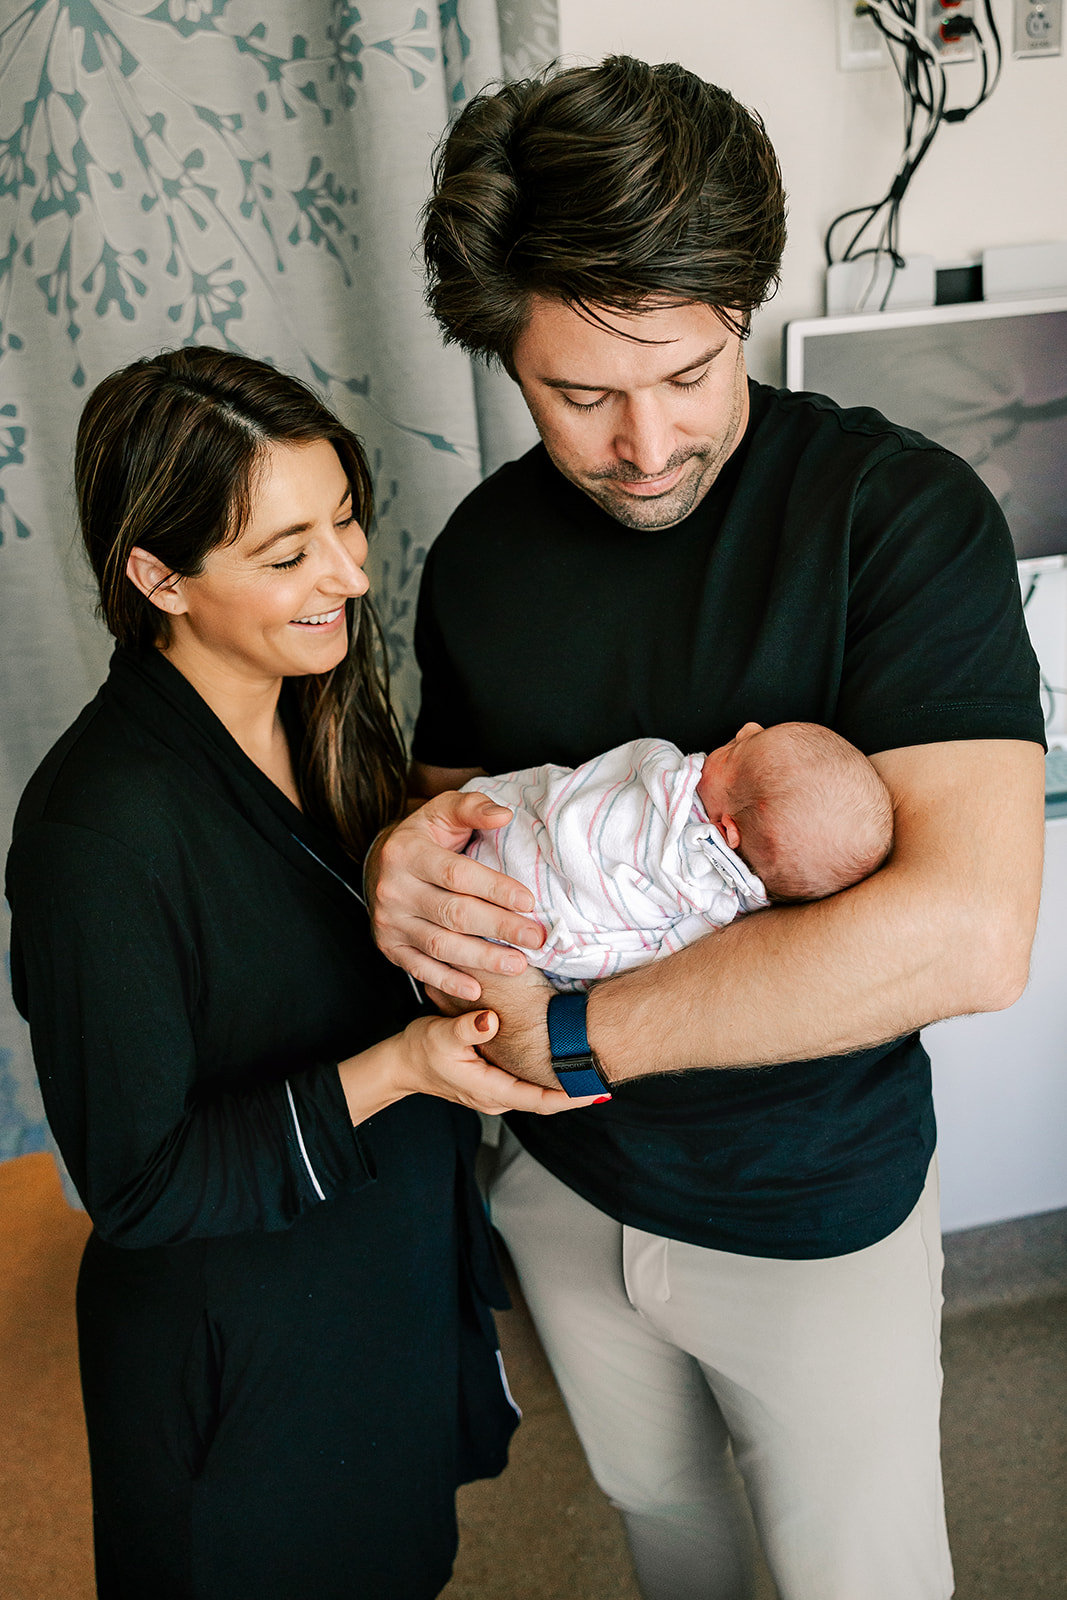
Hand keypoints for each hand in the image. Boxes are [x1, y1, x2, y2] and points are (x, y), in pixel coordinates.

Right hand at [365, 791, 544, 1000]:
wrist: (379, 864)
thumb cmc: (424, 837)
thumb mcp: (443, 811)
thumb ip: (473, 808)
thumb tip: (504, 814)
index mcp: (407, 853)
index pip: (457, 875)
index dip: (495, 889)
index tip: (530, 902)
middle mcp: (393, 888)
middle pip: (453, 914)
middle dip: (499, 928)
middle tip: (536, 938)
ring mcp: (389, 921)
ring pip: (439, 945)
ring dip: (482, 959)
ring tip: (519, 964)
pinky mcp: (388, 946)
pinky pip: (419, 968)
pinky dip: (448, 982)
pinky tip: (476, 990)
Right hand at [392, 1008, 597, 1114]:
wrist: (400, 1065)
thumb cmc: (420, 1049)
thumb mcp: (441, 1035)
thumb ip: (467, 1029)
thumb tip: (490, 1020)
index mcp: (489, 1090)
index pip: (540, 1100)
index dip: (571, 1095)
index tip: (598, 1089)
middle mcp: (497, 1097)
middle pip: (545, 1100)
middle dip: (576, 1092)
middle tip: (608, 1077)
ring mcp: (495, 1093)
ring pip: (538, 1095)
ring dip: (564, 1087)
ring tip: (593, 1071)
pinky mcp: (493, 1083)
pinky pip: (528, 1086)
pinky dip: (548, 1079)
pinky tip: (563, 1065)